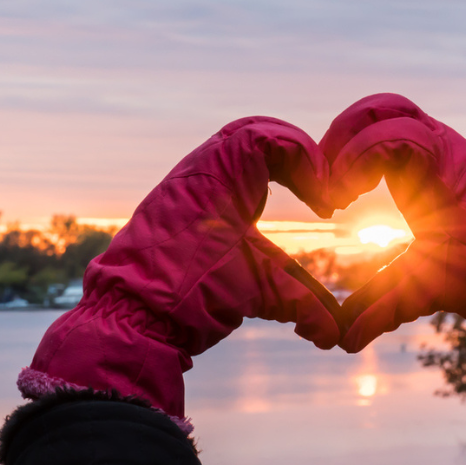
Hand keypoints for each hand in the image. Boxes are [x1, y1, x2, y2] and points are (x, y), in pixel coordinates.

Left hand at [19, 117, 341, 419]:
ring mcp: (182, 186)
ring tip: (296, 194)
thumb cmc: (192, 293)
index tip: (322, 201)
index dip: (308, 159)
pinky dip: (245, 182)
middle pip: (252, 130)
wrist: (129, 315)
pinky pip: (215, 173)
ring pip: (231, 150)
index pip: (270, 136)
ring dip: (269, 167)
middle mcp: (198, 172)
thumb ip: (306, 306)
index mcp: (221, 175)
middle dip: (292, 152)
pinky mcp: (174, 206)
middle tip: (314, 186)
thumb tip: (336, 334)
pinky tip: (256, 216)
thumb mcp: (260, 292)